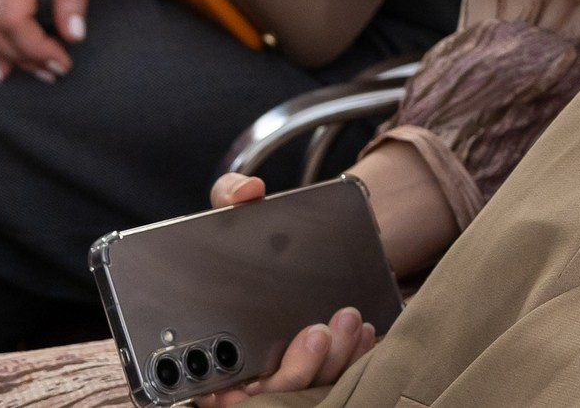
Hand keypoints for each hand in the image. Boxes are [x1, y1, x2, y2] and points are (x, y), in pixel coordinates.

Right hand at [194, 175, 377, 402]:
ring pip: (311, 388)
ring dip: (334, 361)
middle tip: (319, 331)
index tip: (249, 380)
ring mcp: (287, 370)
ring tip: (351, 321)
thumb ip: (230, 196)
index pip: (220, 391)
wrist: (283, 241)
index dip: (235, 394)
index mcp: (213, 352)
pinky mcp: (322, 364)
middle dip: (298, 371)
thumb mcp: (232, 214)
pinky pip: (339, 375)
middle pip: (273, 393)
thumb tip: (248, 192)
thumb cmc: (247, 237)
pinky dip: (354, 359)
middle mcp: (248, 372)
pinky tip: (366, 332)